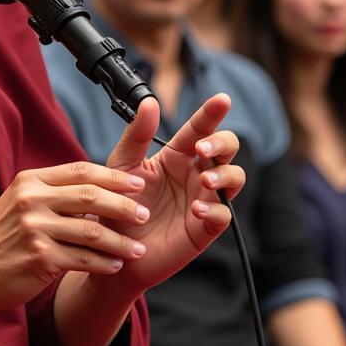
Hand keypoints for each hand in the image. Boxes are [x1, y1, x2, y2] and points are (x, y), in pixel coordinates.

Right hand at [0, 159, 151, 313]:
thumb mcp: (18, 202)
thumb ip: (50, 192)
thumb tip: (94, 187)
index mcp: (29, 181)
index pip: (80, 170)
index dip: (113, 176)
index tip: (138, 182)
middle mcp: (32, 200)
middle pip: (90, 195)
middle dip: (124, 205)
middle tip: (145, 214)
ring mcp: (35, 229)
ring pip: (92, 230)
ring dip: (121, 240)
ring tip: (139, 248)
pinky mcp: (40, 258)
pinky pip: (84, 258)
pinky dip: (104, 263)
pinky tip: (116, 266)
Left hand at [103, 93, 243, 291]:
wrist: (111, 246)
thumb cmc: (116, 203)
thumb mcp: (121, 165)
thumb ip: (136, 135)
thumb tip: (150, 102)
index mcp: (175, 156)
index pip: (199, 129)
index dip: (211, 113)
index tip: (222, 99)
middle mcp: (194, 174)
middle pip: (226, 149)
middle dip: (222, 143)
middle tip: (202, 149)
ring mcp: (203, 200)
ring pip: (234, 178)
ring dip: (225, 175)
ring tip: (205, 181)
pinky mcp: (204, 228)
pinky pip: (224, 215)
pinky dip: (216, 210)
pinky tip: (198, 209)